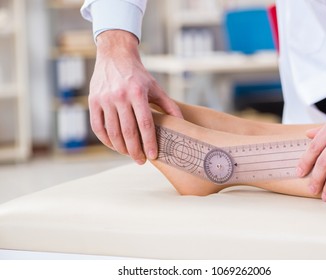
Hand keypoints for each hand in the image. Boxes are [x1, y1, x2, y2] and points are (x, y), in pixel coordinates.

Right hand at [89, 30, 182, 163]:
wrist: (115, 56)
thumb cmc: (138, 75)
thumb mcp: (155, 87)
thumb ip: (169, 106)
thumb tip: (182, 123)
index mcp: (137, 93)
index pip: (145, 124)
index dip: (149, 142)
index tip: (153, 156)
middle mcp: (119, 96)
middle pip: (128, 132)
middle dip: (135, 150)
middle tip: (141, 161)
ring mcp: (104, 99)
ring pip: (112, 132)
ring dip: (121, 148)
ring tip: (129, 155)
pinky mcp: (93, 101)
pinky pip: (98, 127)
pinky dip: (106, 140)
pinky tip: (114, 146)